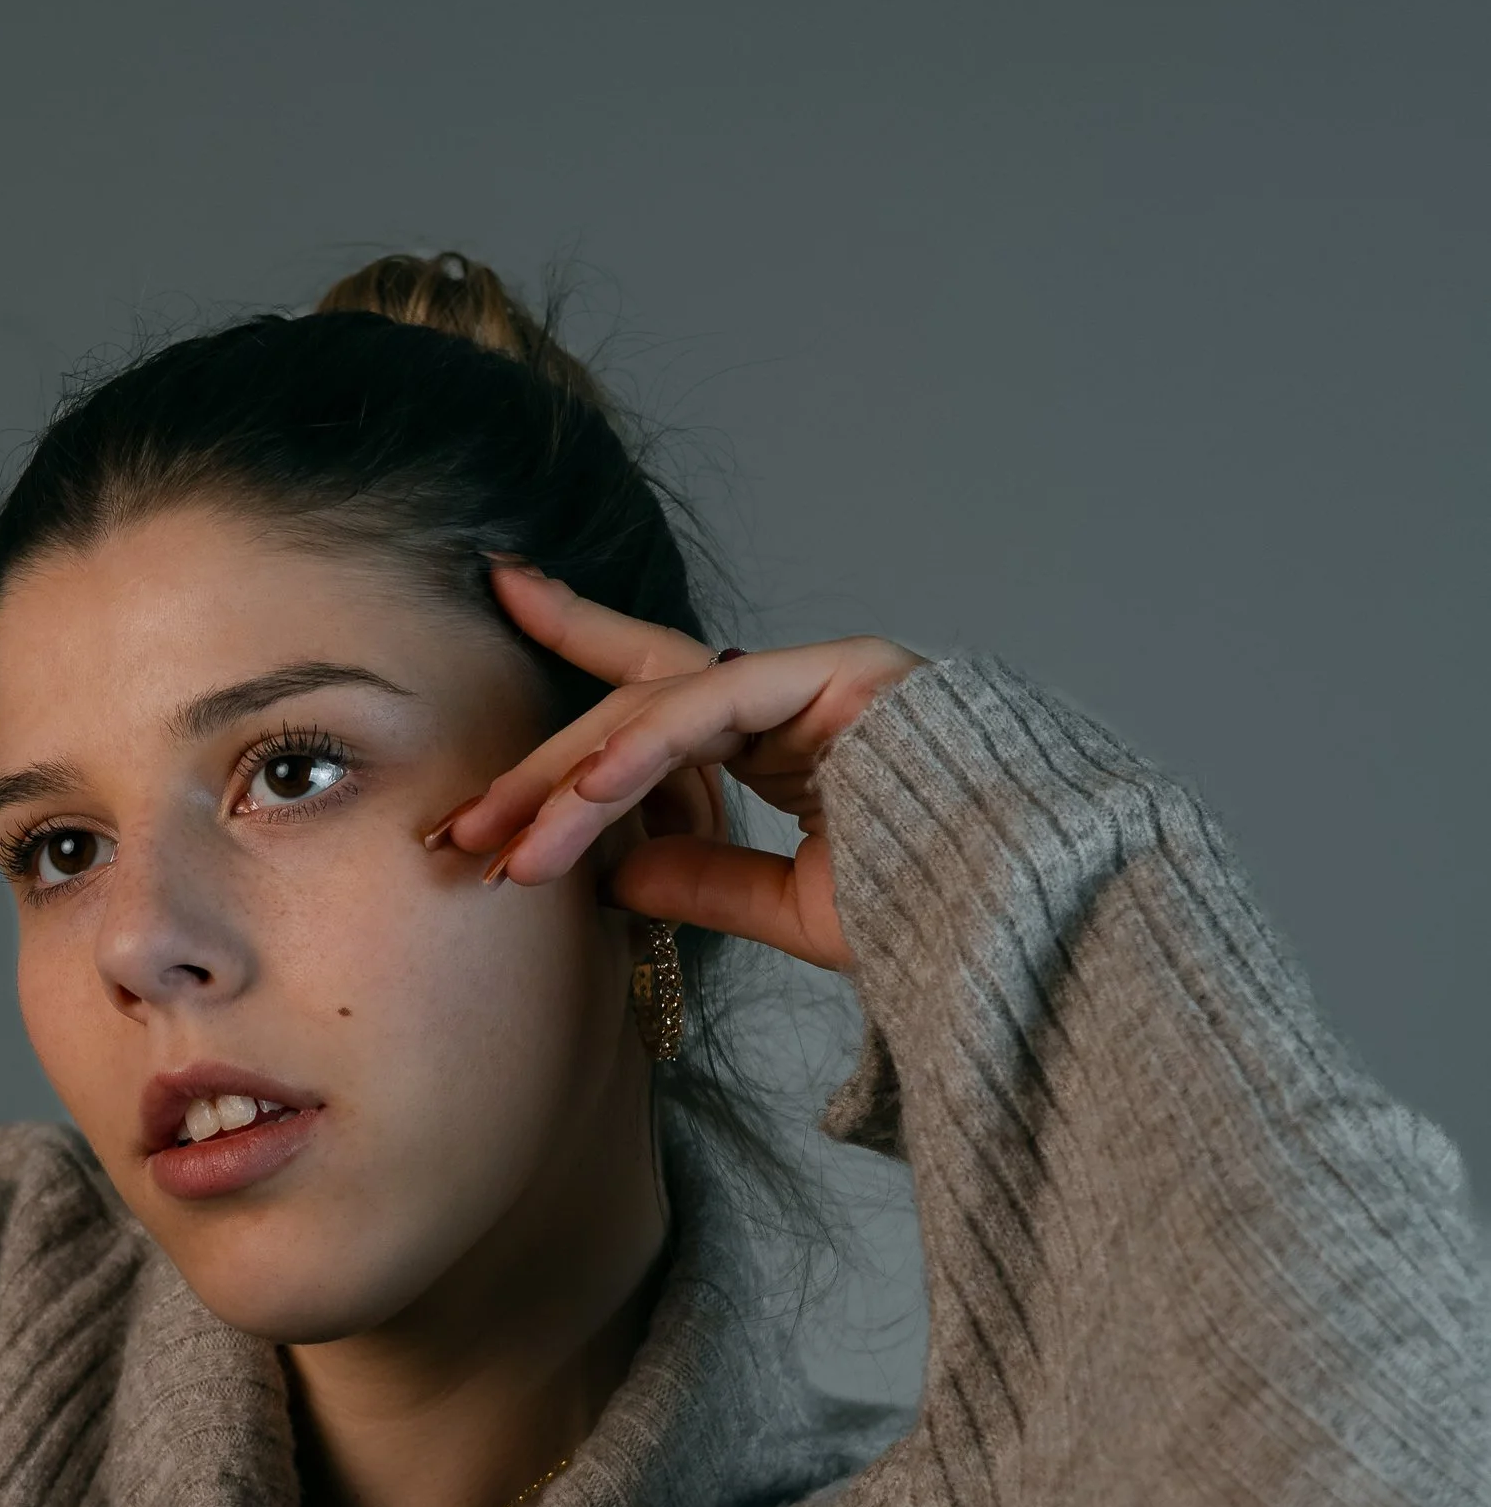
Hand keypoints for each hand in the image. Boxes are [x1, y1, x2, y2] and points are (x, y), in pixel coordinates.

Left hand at [436, 561, 923, 974]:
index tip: (505, 590)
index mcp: (792, 737)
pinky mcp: (842, 673)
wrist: (1046, 916)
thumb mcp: (796, 911)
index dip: (582, 634)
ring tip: (508, 843)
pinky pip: (711, 709)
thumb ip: (709, 884)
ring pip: (659, 708)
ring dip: (572, 782)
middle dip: (542, 772)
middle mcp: (801, 691)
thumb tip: (613, 878)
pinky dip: (638, 754)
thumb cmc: (948, 916)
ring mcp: (823, 672)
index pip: (664, 687)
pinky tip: (581, 800)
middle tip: (459, 831)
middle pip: (638, 706)